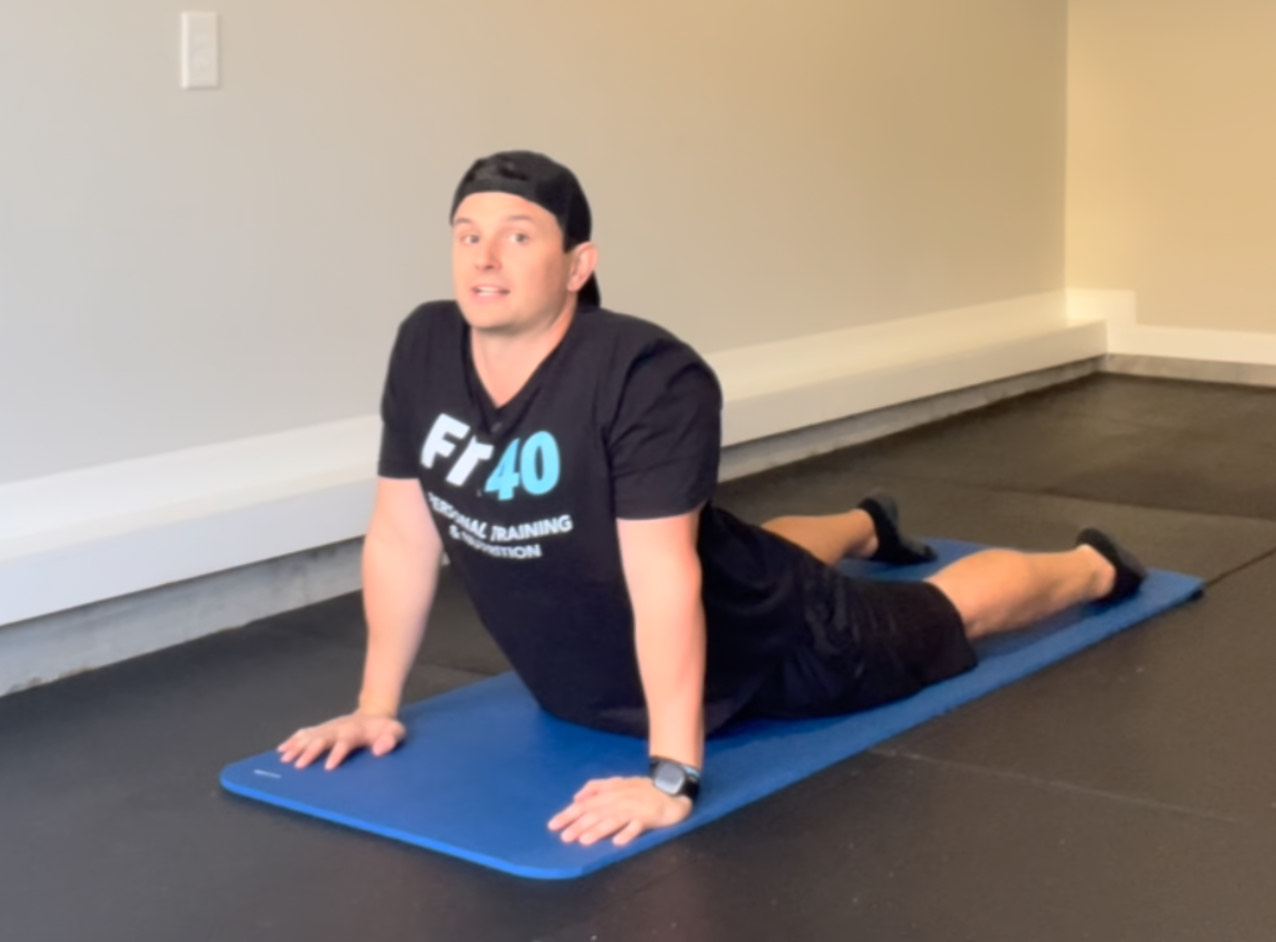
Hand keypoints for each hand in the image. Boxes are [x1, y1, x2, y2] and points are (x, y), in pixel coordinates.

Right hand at [277, 711, 405, 770]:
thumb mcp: (396, 732)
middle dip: (311, 752)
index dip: (337, 754)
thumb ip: (390, 740)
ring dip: (297, 747)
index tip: (329, 767)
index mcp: (355, 731)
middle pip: (322, 739)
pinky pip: (305, 733)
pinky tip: (282, 749)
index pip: (345, 743)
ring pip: (310, 736)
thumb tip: (379, 750)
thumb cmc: (385, 728)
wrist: (375, 713)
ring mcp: (328, 727)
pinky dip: (293, 740)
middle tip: (299, 766)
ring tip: (284, 759)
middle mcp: (338, 728)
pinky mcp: (322, 728)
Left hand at [548, 776, 691, 846]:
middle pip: (596, 813)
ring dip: (599, 830)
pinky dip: (628, 833)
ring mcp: (634, 808)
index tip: (552, 826)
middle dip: (579, 825)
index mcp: (610, 793)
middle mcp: (619, 800)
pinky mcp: (649, 817)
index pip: (585, 804)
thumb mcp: (618, 783)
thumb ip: (596, 788)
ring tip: (585, 840)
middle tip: (564, 837)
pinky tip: (619, 842)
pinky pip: (638, 826)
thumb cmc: (641, 789)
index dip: (568, 814)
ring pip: (613, 820)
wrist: (672, 788)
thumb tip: (575, 797)